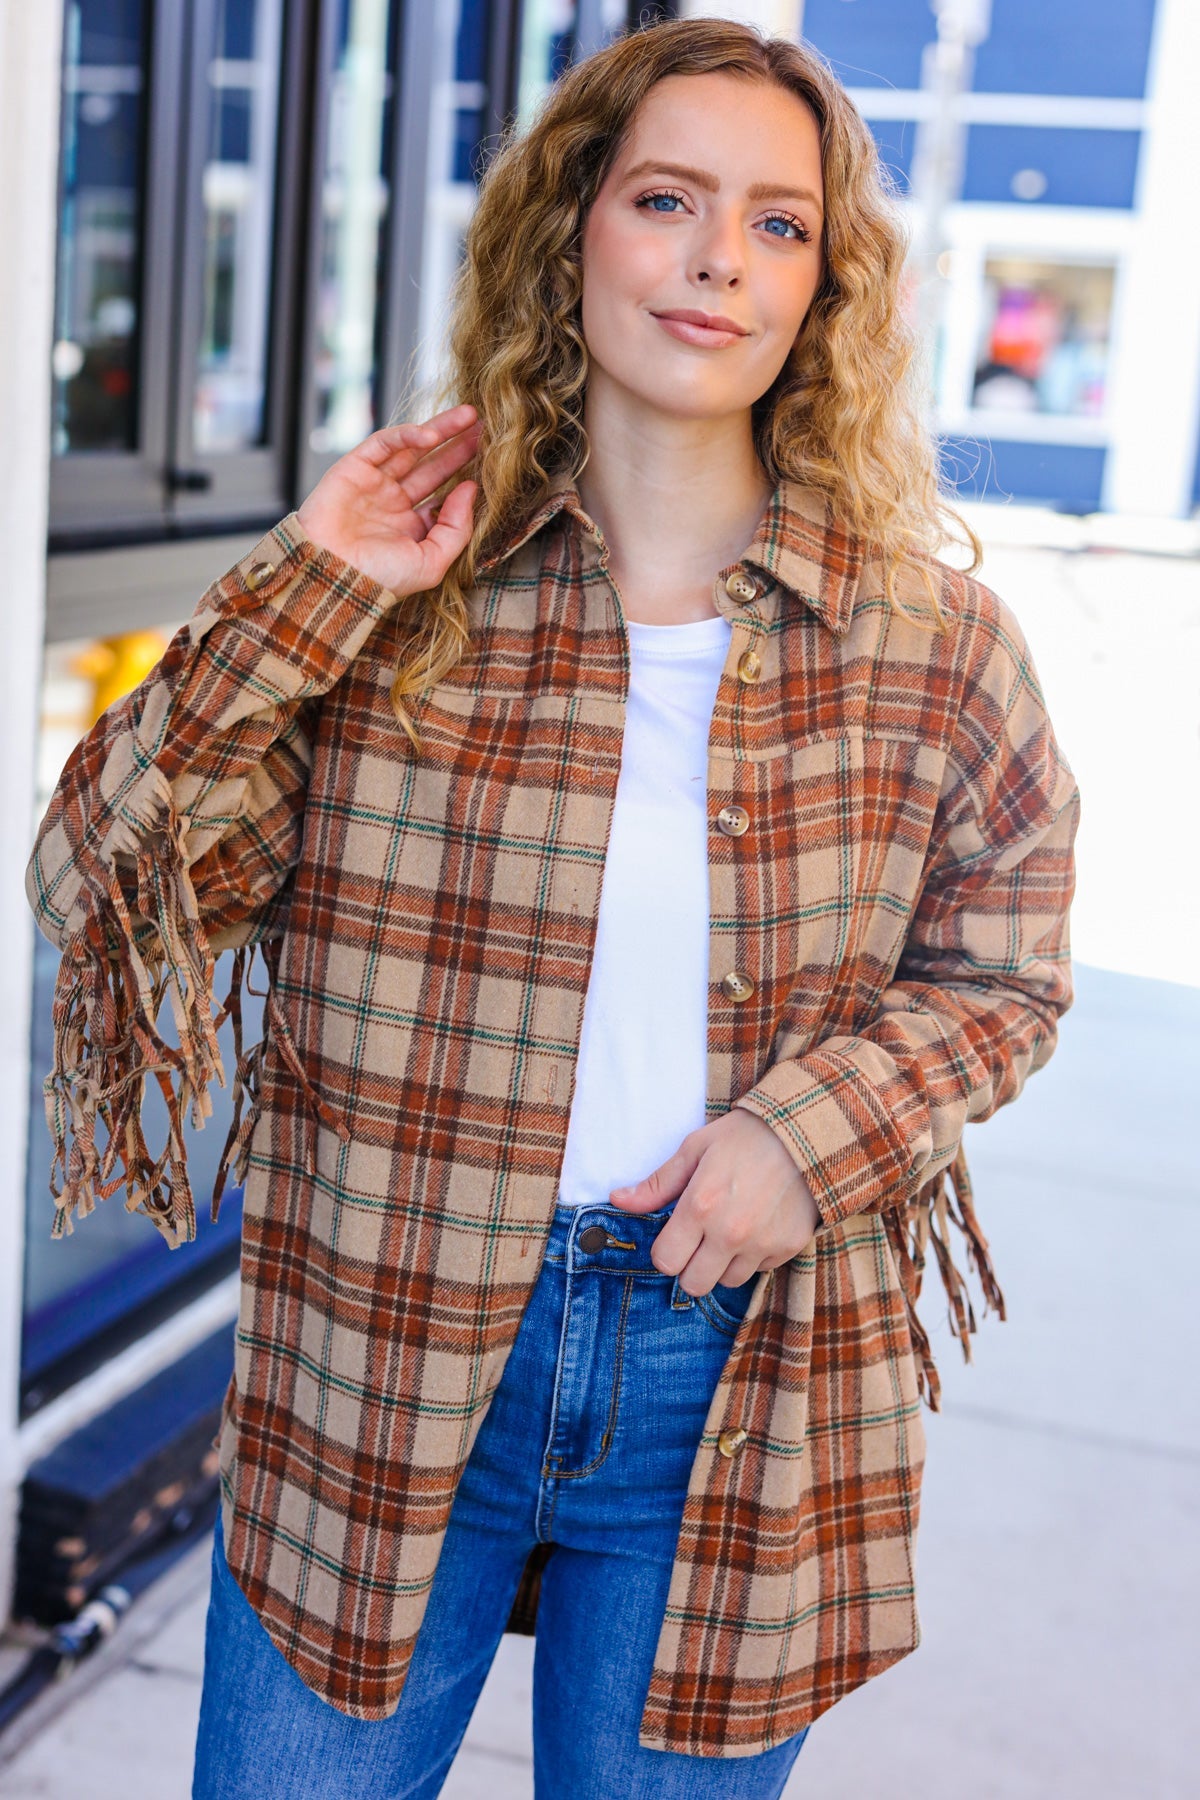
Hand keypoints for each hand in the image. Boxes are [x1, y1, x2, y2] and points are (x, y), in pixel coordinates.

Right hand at [295, 403, 482, 597]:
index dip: (466, 478)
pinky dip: (406, 436)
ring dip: (441, 431)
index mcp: (411, 528)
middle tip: (487, 428)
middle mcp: (394, 503)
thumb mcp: (431, 562)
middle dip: (459, 447)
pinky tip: (431, 434)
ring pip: (412, 450)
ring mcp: (374, 484)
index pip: (444, 496)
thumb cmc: (379, 578)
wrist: (331, 576)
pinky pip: (384, 444)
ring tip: (470, 416)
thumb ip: (456, 528)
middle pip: (433, 468)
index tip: (494, 463)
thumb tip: (471, 489)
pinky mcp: (354, 468)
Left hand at [609, 1111, 821, 1297]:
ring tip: (730, 1230)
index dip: (666, 1250)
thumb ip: (658, 1183)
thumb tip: (619, 1200)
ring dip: (722, 1264)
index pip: (665, 1261)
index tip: (674, 1235)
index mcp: (700, 1206)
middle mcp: (730, 1233)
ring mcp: (762, 1244)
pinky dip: (753, 1257)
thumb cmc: (746, 1136)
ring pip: (726, 1282)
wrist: (808, 1132)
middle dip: (690, 1266)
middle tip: (699, 1240)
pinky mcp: (789, 1248)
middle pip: (693, 1284)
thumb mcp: (696, 1149)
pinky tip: (757, 1226)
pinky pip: (759, 1270)